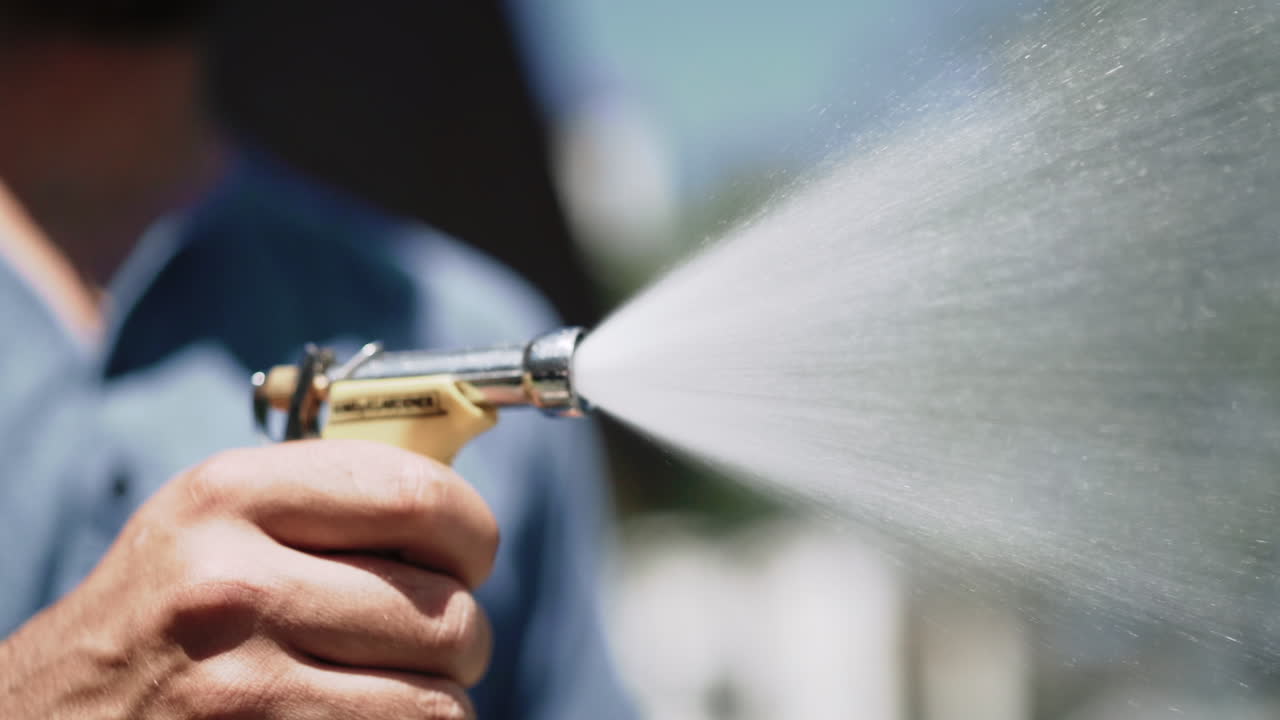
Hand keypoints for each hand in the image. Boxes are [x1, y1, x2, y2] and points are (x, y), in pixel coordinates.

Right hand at [0, 439, 497, 718]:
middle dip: (463, 634)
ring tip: (389, 688)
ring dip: (436, 699)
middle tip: (433, 641)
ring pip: (441, 700)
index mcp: (231, 495)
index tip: (470, 556)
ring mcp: (242, 688)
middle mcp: (233, 585)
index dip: (473, 533)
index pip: (418, 495)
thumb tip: (456, 507)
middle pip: (447, 613)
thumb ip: (323, 501)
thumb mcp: (214, 523)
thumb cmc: (155, 615)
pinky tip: (360, 719)